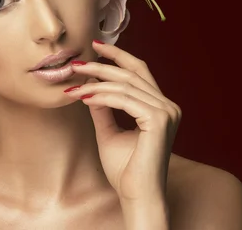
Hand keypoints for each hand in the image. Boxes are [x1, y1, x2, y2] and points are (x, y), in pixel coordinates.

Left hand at [66, 40, 181, 201]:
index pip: (140, 71)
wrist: (135, 195)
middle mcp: (168, 106)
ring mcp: (166, 112)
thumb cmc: (125, 170)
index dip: (118, 55)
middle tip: (76, 64)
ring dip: (95, 83)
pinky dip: (102, 96)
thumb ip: (102, 108)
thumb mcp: (109, 131)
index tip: (95, 46)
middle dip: (101, 65)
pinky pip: (124, 99)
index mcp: (161, 106)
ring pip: (126, 85)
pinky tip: (85, 98)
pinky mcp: (159, 119)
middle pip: (132, 73)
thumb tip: (88, 87)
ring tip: (73, 86)